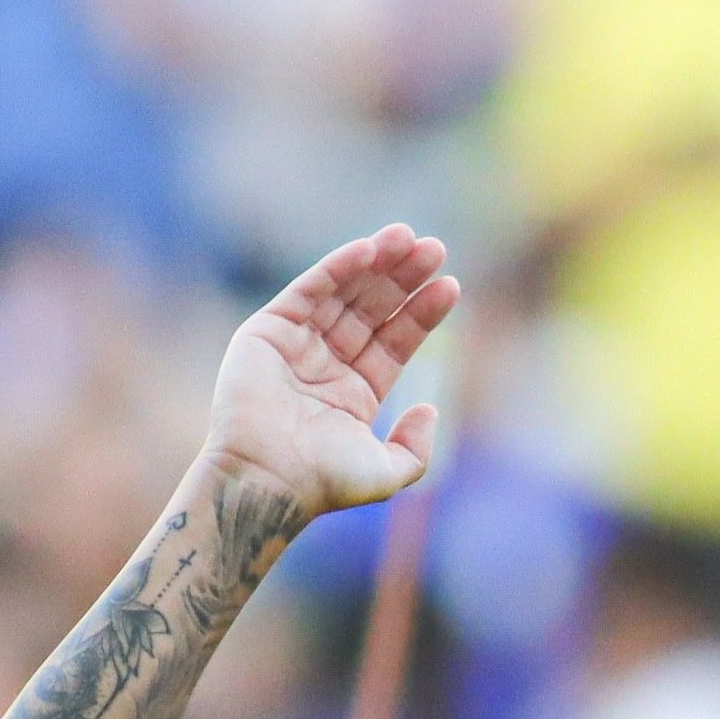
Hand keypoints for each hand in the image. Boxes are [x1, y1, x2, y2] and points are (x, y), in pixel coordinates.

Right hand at [204, 225, 457, 520]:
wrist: (268, 480)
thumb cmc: (324, 482)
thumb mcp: (387, 471)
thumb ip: (417, 447)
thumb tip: (430, 408)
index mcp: (356, 392)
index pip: (396, 341)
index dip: (423, 313)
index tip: (451, 285)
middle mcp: (327, 364)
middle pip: (374, 310)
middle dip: (404, 278)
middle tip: (436, 247)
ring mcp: (297, 345)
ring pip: (344, 293)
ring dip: (377, 263)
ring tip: (408, 236)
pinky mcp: (268, 331)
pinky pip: (308, 290)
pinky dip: (338, 267)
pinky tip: (368, 248)